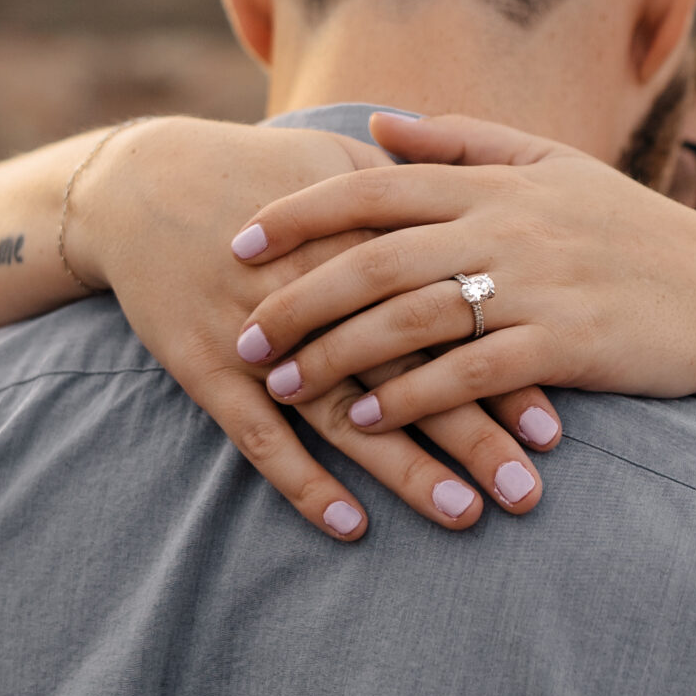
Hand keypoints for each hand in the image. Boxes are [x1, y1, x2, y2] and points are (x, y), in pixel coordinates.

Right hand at [65, 117, 559, 539]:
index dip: (501, 368)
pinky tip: (350, 526)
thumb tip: (500, 216)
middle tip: (529, 489)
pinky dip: (302, 482)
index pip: (448, 314)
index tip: (555, 425)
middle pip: (409, 371)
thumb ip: (416, 195)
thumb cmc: (258, 177)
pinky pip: (258, 437)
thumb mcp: (338, 169)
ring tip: (464, 515)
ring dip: (405, 469)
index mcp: (360, 240)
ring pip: (344, 414)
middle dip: (472, 433)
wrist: (139, 184)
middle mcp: (317, 291)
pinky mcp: (206, 368)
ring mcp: (260, 335)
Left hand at [228, 112, 695, 431]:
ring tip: (284, 386)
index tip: (237, 240)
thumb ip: (465, 144)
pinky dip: (408, 400)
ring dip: (336, 356)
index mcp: (498, 183)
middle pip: (374, 258)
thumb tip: (379, 125)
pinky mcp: (564, 346)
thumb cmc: (638, 236)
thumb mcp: (557, 168)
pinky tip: (366, 424)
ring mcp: (536, 286)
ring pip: (408, 318)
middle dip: (298, 298)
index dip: (298, 212)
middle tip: (243, 335)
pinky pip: (465, 375)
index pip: (374, 186)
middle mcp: (507, 227)